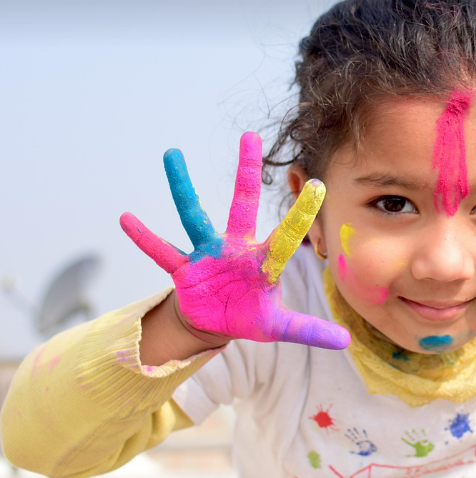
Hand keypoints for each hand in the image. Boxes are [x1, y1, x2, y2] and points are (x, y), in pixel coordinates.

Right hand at [120, 132, 349, 349]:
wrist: (215, 322)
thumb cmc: (250, 316)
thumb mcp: (279, 327)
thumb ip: (309, 329)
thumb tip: (346, 341)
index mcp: (263, 261)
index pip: (287, 235)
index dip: (301, 214)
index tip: (319, 186)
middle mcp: (236, 248)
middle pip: (242, 204)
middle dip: (247, 172)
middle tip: (250, 136)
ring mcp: (207, 254)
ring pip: (193, 216)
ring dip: (182, 187)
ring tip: (172, 154)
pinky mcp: (183, 268)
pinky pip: (161, 251)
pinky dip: (144, 238)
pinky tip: (126, 218)